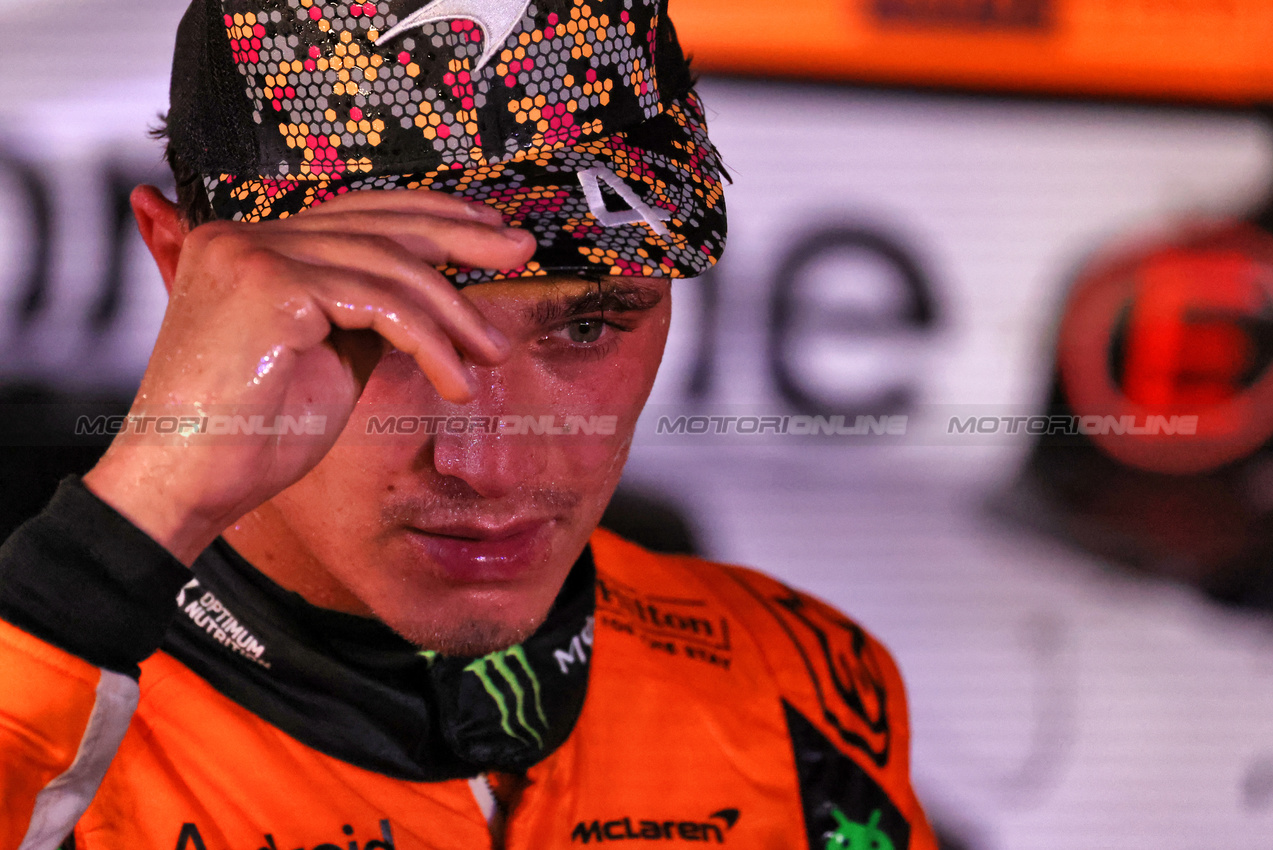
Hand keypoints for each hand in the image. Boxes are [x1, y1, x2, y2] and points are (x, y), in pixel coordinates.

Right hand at [83, 187, 535, 564]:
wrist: (187, 486)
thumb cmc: (253, 437)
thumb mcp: (328, 358)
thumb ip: (366, 314)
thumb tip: (435, 295)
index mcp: (252, 245)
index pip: (358, 214)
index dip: (430, 216)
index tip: (488, 233)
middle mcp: (247, 236)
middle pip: (379, 223)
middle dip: (461, 235)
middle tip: (522, 249)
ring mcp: (254, 254)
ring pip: (389, 267)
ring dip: (454, 314)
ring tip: (493, 352)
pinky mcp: (270, 285)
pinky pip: (381, 305)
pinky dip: (430, 342)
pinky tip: (456, 380)